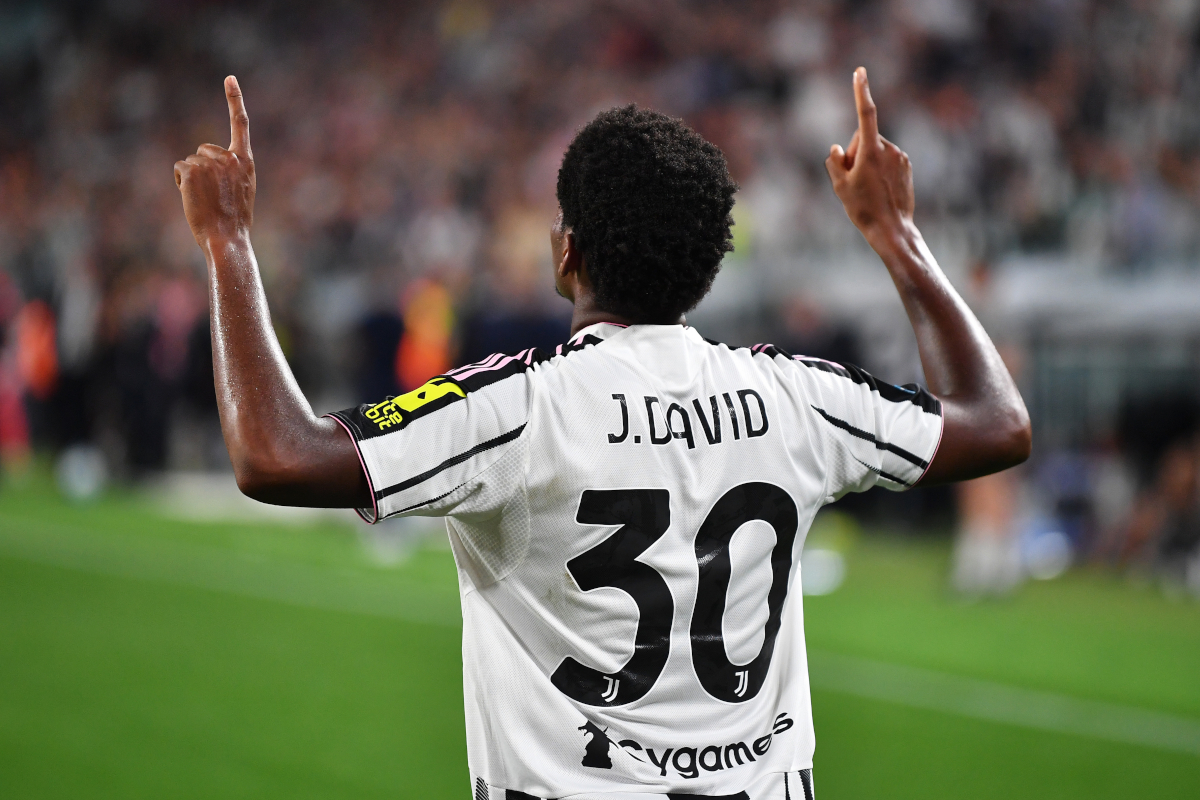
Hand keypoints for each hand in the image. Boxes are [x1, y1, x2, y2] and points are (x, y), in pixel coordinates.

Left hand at [174, 76, 254, 246]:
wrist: (228, 239)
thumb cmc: (235, 222)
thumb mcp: (243, 192)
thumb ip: (232, 172)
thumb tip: (212, 166)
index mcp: (246, 163)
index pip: (241, 124)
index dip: (235, 99)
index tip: (229, 78)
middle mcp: (230, 158)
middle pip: (204, 149)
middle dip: (203, 167)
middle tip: (212, 194)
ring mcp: (211, 163)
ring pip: (191, 161)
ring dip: (192, 178)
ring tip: (205, 200)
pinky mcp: (192, 171)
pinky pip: (179, 169)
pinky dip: (181, 184)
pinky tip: (193, 199)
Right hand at [825, 67, 914, 244]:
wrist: (892, 229)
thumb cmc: (863, 209)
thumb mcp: (839, 187)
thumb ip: (834, 162)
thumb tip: (837, 149)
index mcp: (871, 152)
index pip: (865, 114)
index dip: (861, 91)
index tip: (860, 72)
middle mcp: (888, 149)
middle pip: (863, 139)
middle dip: (855, 153)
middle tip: (854, 180)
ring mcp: (900, 156)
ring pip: (874, 149)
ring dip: (867, 162)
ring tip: (868, 188)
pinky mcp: (906, 164)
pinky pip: (886, 158)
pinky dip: (879, 168)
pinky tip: (879, 189)